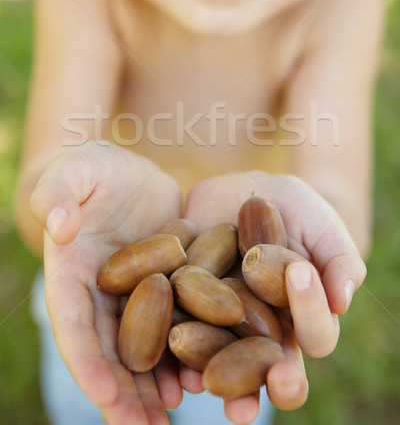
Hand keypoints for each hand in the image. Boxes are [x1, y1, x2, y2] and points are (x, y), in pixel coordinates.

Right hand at [31, 141, 183, 424]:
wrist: (128, 174)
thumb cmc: (93, 169)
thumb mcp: (75, 169)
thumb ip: (59, 193)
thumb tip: (60, 226)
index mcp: (72, 274)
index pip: (73, 322)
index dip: (86, 359)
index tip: (104, 393)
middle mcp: (102, 296)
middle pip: (110, 349)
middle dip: (124, 392)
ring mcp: (137, 296)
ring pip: (145, 347)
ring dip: (156, 385)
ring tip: (173, 416)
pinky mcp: (169, 288)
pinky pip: (178, 324)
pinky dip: (187, 353)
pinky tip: (203, 378)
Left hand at [181, 170, 366, 422]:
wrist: (239, 190)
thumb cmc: (291, 206)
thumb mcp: (320, 222)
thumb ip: (339, 258)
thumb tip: (342, 301)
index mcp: (303, 317)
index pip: (317, 333)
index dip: (312, 314)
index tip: (299, 274)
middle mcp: (265, 332)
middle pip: (273, 369)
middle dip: (275, 382)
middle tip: (276, 379)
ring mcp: (224, 326)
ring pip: (223, 363)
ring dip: (218, 378)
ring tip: (209, 382)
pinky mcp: (187, 311)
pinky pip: (181, 337)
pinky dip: (175, 354)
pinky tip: (171, 359)